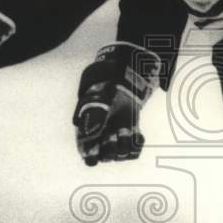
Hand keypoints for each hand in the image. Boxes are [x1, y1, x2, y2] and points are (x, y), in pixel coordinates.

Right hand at [73, 43, 159, 165]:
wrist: (127, 67)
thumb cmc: (109, 78)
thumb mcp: (101, 94)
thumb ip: (95, 114)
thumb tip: (90, 134)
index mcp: (88, 123)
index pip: (85, 148)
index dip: (90, 154)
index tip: (96, 153)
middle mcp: (101, 130)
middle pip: (103, 155)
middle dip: (110, 150)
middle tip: (115, 136)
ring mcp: (116, 130)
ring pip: (119, 154)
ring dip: (125, 148)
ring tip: (128, 133)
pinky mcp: (130, 129)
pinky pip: (133, 148)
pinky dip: (136, 145)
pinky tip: (138, 134)